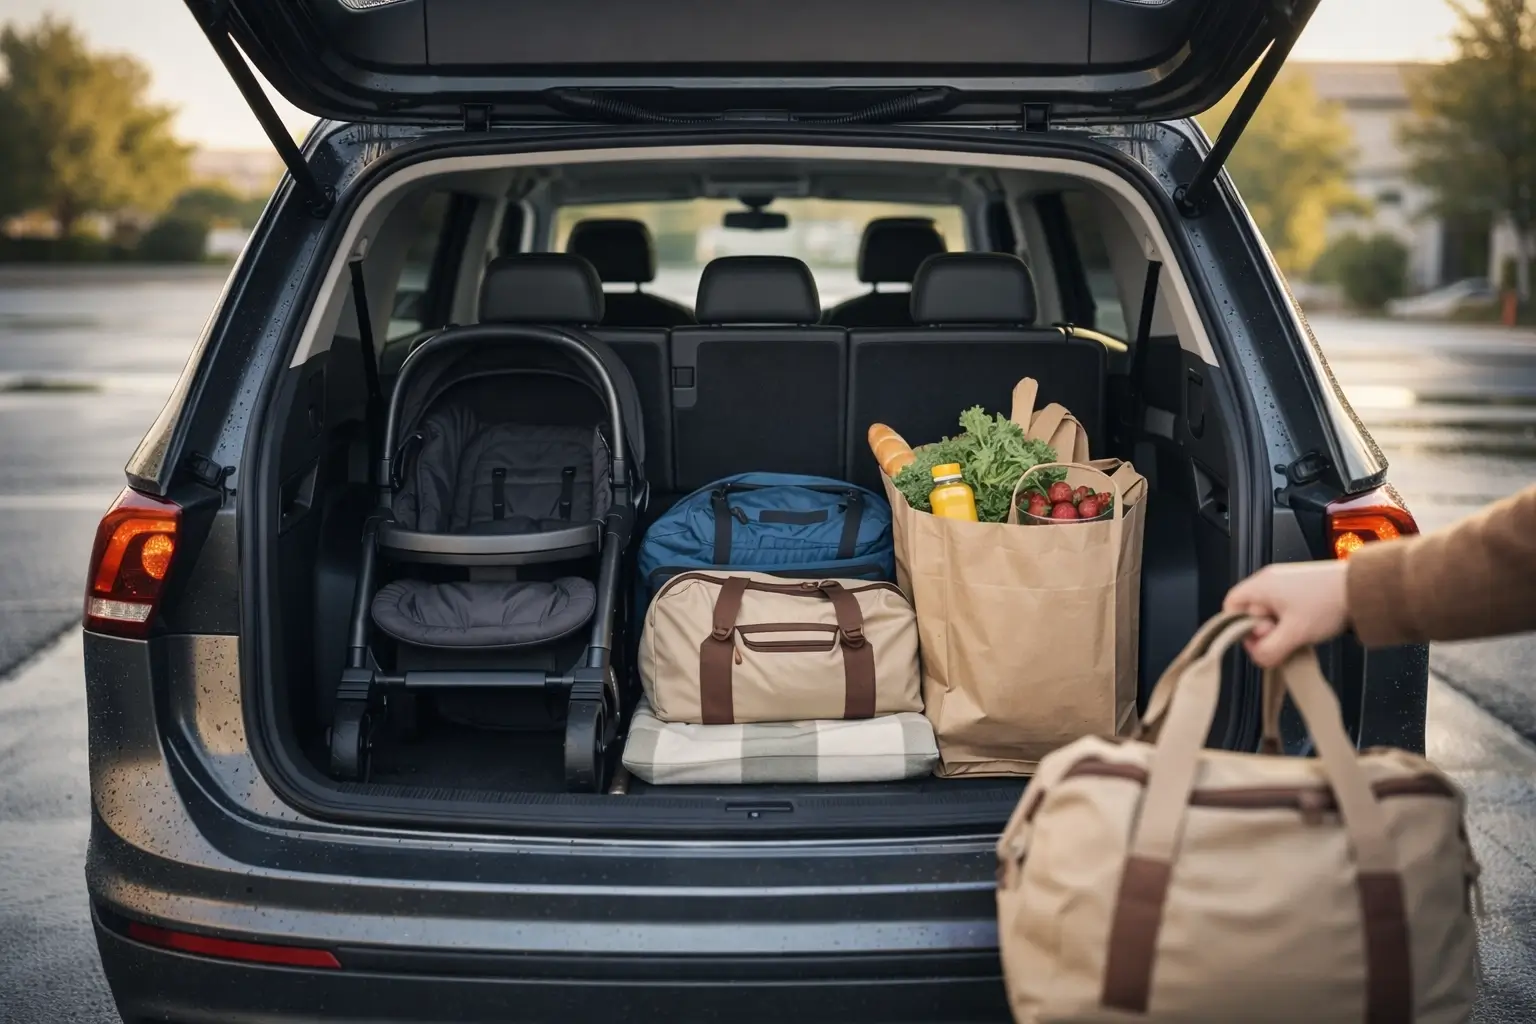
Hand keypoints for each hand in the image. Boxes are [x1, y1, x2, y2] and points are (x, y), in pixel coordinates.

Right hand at [1222, 561, 1349, 667]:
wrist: (1364, 588)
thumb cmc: (1327, 604)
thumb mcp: (1294, 634)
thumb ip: (1269, 651)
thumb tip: (1259, 659)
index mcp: (1261, 585)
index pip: (1231, 605)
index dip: (1238, 626)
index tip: (1258, 639)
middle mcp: (1270, 579)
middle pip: (1250, 611)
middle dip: (1264, 630)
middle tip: (1283, 638)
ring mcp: (1287, 581)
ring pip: (1270, 612)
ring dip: (1280, 628)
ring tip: (1299, 633)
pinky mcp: (1302, 587)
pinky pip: (1285, 608)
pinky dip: (1291, 621)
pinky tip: (1306, 628)